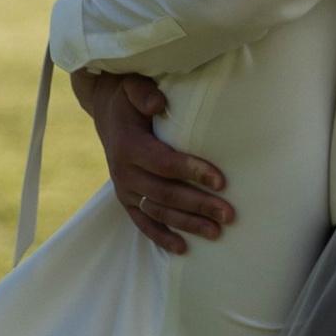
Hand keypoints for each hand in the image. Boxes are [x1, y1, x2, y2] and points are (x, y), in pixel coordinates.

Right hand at [69, 66, 232, 255]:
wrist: (106, 112)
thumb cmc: (128, 97)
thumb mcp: (132, 86)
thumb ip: (144, 92)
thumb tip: (159, 103)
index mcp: (129, 146)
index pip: (165, 163)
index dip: (193, 172)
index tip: (221, 181)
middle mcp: (124, 172)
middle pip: (166, 193)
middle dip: (199, 205)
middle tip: (229, 215)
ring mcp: (125, 189)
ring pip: (158, 211)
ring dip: (187, 224)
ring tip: (216, 233)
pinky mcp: (127, 199)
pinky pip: (143, 222)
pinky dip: (161, 237)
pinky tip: (183, 249)